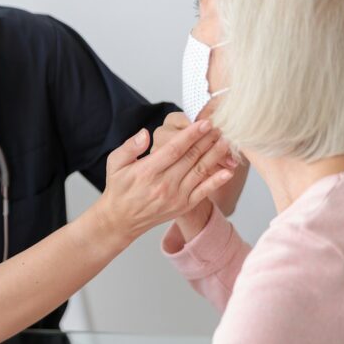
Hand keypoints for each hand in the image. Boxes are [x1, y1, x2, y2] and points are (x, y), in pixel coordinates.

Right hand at [95, 120, 233, 242]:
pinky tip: (228, 171)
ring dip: (215, 155)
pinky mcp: (183, 205)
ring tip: (226, 141)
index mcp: (147, 171)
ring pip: (200, 171)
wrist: (122, 220)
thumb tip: (145, 133)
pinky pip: (203, 192)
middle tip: (220, 126)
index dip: (191, 135)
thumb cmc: (120, 188)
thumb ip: (129, 147)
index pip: (174, 149)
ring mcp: (175, 196)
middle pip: (191, 158)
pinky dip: (217, 181)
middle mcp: (163, 184)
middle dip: (207, 140)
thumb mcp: (114, 164)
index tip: (205, 123)